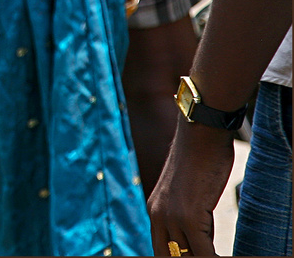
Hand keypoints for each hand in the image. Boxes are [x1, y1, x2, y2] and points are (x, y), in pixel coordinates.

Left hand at [148, 122, 232, 255]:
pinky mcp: (189, 217)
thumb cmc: (201, 159)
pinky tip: (226, 257)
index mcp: (155, 209)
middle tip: (206, 257)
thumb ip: (191, 216)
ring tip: (216, 257)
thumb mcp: (189, 193)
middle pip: (169, 255)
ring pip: (187, 257)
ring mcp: (171, 217)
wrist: (201, 134)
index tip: (191, 257)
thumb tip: (201, 241)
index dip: (176, 257)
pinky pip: (203, 253)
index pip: (160, 248)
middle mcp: (158, 215)